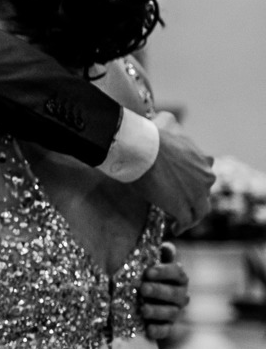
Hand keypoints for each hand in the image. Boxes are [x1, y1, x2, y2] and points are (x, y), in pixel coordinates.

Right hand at [133, 112, 213, 232]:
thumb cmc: (151, 134)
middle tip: (177, 200)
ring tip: (180, 220)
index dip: (194, 179)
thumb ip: (170, 122)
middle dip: (192, 197)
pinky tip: (175, 228)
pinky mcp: (183, 208)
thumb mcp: (166, 120)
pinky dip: (181, 226)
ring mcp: (196, 195)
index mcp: (203, 160)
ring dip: (191, 215)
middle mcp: (206, 178)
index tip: (182, 183)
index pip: (205, 173)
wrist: (141, 148)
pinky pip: (186, 221)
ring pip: (200, 211)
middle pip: (203, 193)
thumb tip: (162, 120)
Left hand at [140, 242, 189, 339]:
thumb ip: (157, 255)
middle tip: (143, 289)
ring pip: (172, 312)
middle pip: (175, 294)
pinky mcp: (168, 327)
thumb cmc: (146, 276)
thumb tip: (166, 247)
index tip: (148, 272)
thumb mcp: (150, 263)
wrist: (141, 302)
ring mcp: (175, 312)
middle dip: (159, 291)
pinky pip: (167, 331)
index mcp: (178, 278)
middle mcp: (181, 295)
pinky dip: (158, 330)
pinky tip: (148, 329)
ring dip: (157, 311)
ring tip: (142, 309)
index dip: (164, 271)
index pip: (177, 272)